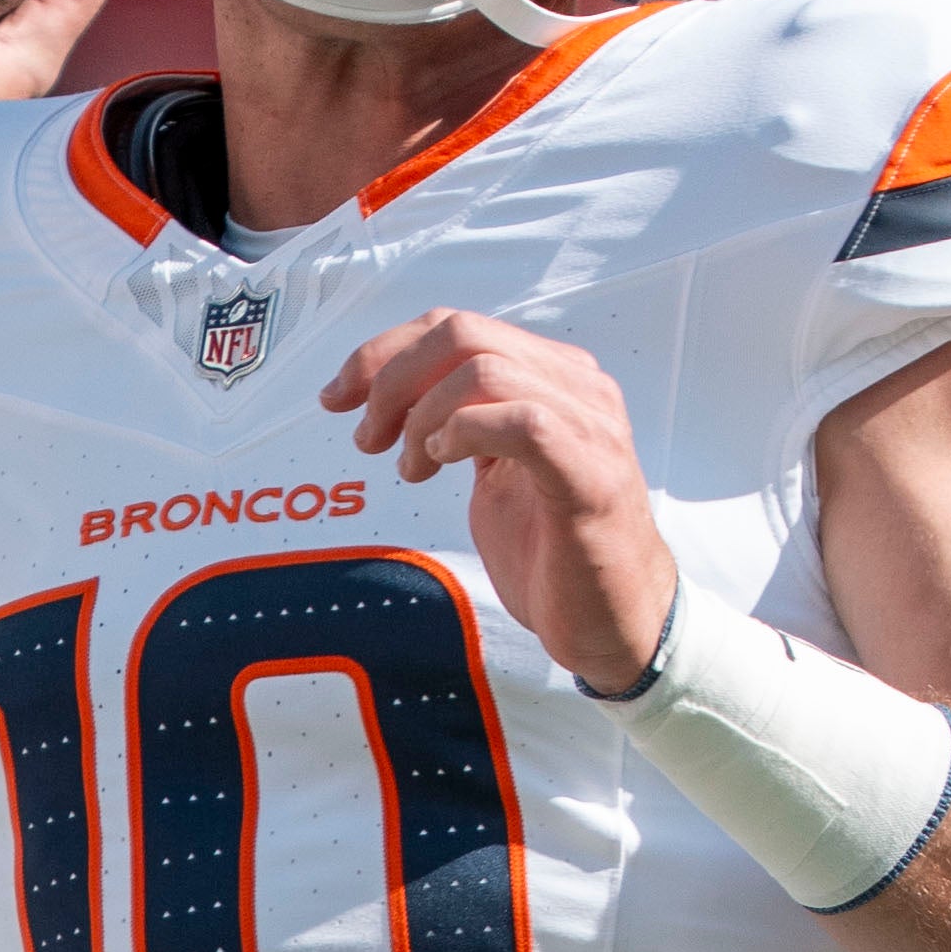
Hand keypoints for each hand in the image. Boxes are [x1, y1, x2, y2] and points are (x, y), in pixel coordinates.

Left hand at [320, 310, 676, 692]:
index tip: (339, 397)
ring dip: (423, 415)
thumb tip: (391, 394)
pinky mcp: (591, 475)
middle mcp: (579, 388)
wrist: (612, 624)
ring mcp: (591, 428)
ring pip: (486, 370)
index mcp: (554, 378)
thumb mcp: (495, 471)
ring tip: (410, 466)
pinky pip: (523, 421)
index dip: (384, 352)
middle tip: (366, 436)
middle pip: (465, 334)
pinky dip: (465, 433)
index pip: (458, 327)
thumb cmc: (551, 552)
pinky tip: (442, 464)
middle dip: (391, 377)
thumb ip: (463, 421)